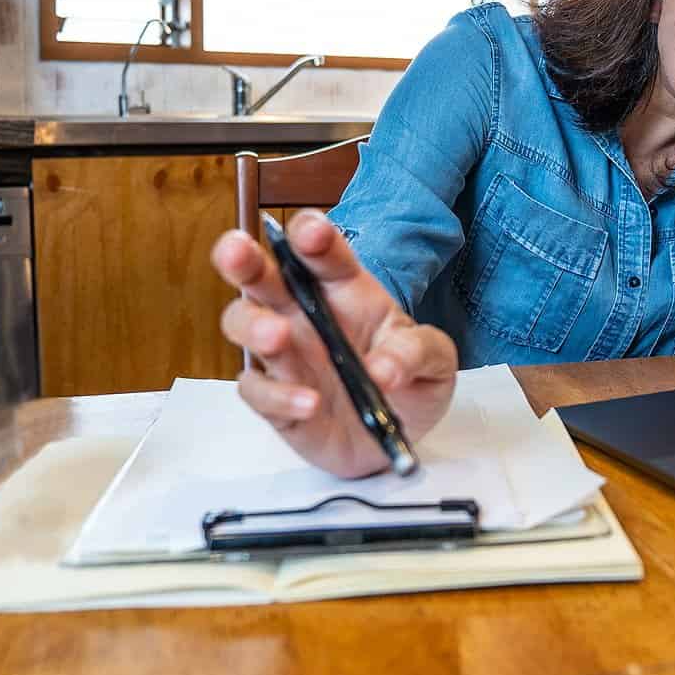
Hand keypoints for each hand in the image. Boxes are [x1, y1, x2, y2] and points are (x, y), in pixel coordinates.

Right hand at [211, 210, 457, 477]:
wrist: (395, 440)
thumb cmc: (409, 383)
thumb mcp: (436, 362)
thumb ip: (417, 353)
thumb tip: (384, 369)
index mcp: (345, 289)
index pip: (323, 252)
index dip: (311, 235)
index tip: (311, 234)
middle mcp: (305, 313)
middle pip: (262, 276)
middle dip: (243, 258)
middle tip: (238, 250)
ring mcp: (285, 354)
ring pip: (243, 323)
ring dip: (252, 325)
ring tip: (278, 336)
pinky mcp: (273, 397)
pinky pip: (257, 389)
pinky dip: (277, 395)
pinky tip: (309, 403)